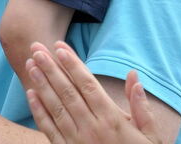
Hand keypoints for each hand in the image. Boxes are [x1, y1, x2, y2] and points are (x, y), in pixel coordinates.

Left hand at [26, 42, 162, 143]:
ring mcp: (77, 142)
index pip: (87, 85)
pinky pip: (49, 129)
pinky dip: (39, 111)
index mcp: (112, 120)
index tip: (59, 46)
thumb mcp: (150, 137)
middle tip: (36, 48)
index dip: (72, 64)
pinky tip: (30, 94)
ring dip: (41, 84)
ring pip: (56, 107)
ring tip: (30, 64)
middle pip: (67, 92)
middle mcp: (91, 128)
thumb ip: (141, 106)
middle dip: (50, 67)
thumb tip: (133, 75)